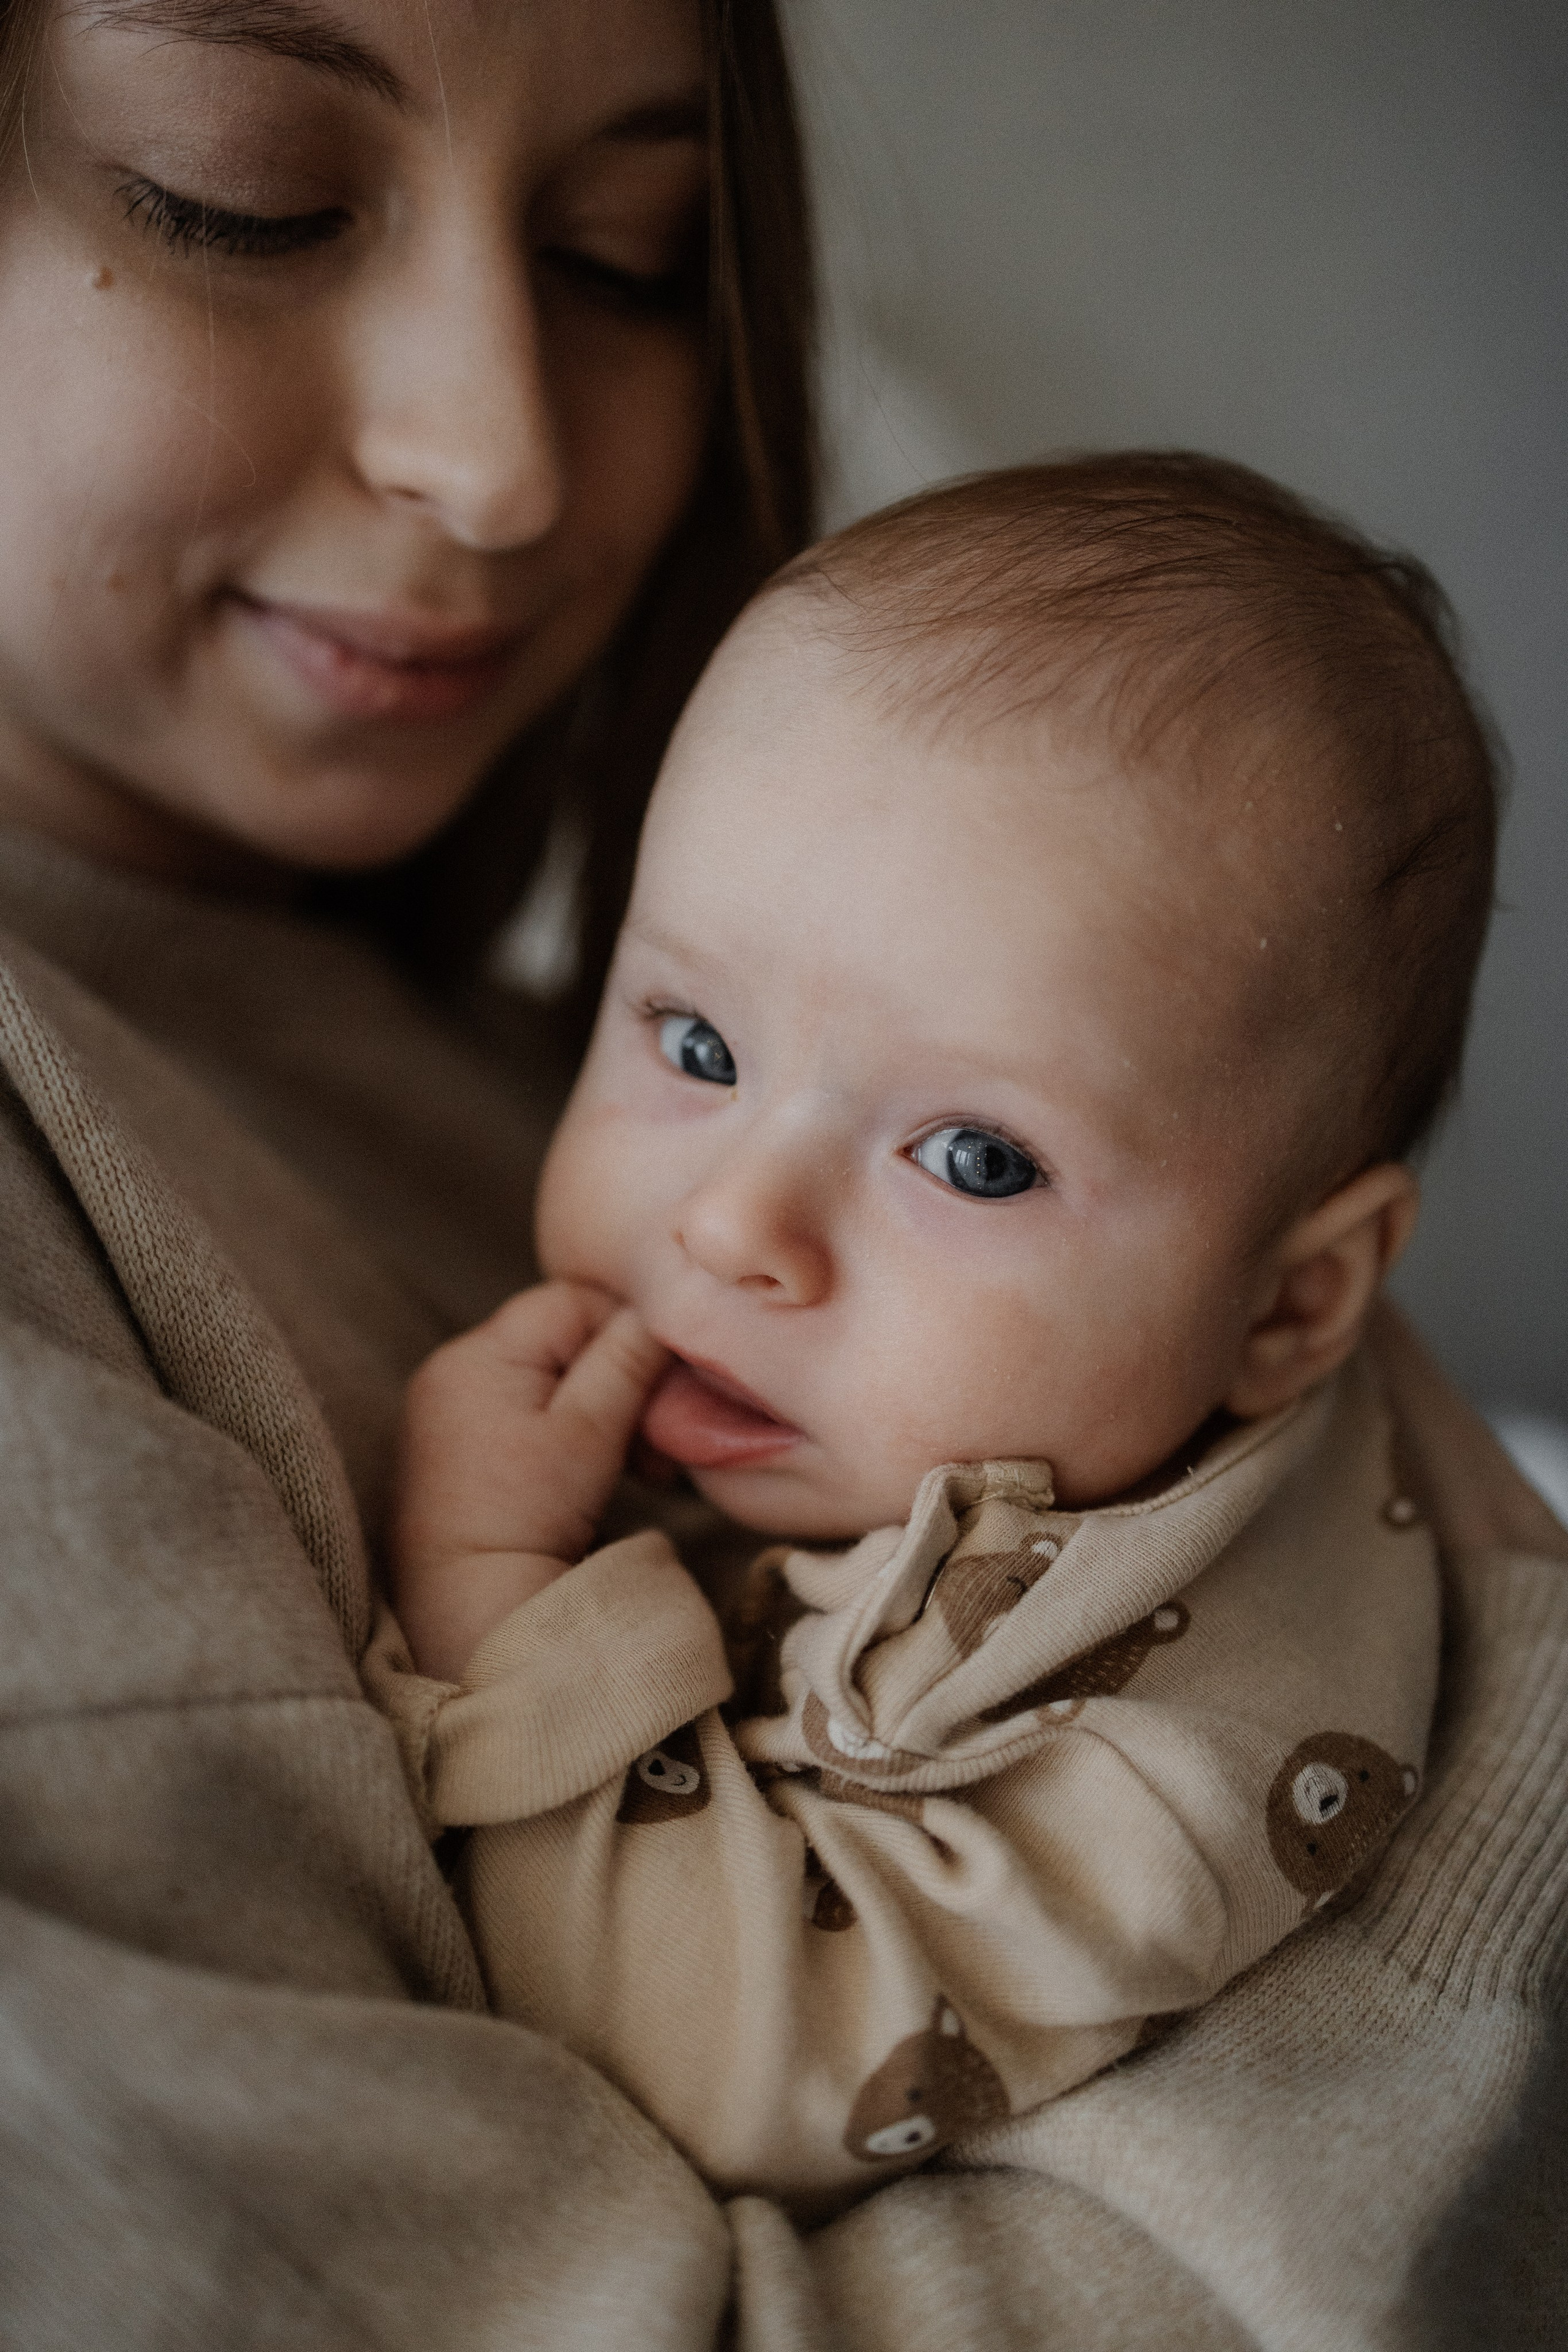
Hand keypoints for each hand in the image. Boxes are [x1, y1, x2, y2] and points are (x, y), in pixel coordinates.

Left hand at [391, 1282, 667, 1680]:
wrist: (465, 1601)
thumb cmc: (525, 1514)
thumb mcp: (590, 1431)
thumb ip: (626, 1361)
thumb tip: (659, 1308)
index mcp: (478, 1353)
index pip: (570, 1302)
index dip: (626, 1332)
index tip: (661, 1387)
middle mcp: (452, 1367)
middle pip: (559, 1339)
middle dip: (616, 1378)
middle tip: (651, 1437)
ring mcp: (446, 1407)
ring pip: (547, 1377)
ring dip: (597, 1410)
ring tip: (632, 1465)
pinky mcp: (452, 1445)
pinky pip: (522, 1411)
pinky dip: (564, 1431)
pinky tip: (592, 1473)